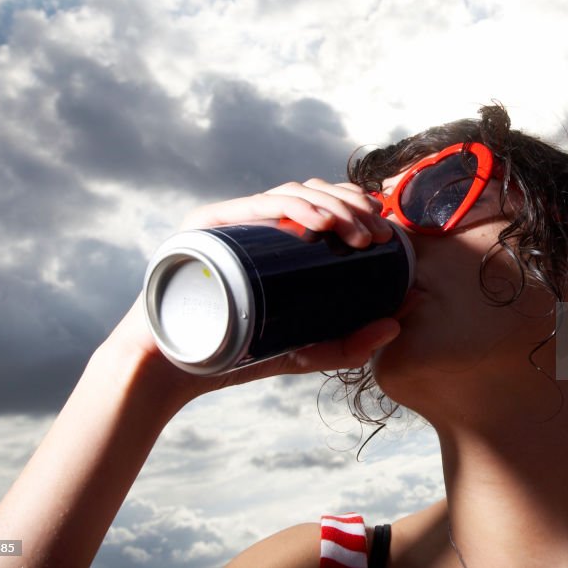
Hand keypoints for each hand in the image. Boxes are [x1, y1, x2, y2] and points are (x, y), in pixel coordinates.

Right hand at [103, 179, 402, 407]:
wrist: (170, 374)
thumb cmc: (235, 356)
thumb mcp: (304, 351)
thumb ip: (347, 344)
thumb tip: (397, 324)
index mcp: (275, 240)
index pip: (322, 206)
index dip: (357, 208)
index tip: (386, 233)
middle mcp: (253, 222)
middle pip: (312, 193)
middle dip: (353, 208)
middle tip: (379, 238)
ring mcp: (229, 220)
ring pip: (290, 194)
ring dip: (332, 207)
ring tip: (359, 235)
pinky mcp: (206, 225)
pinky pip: (255, 206)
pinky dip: (294, 209)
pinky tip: (322, 225)